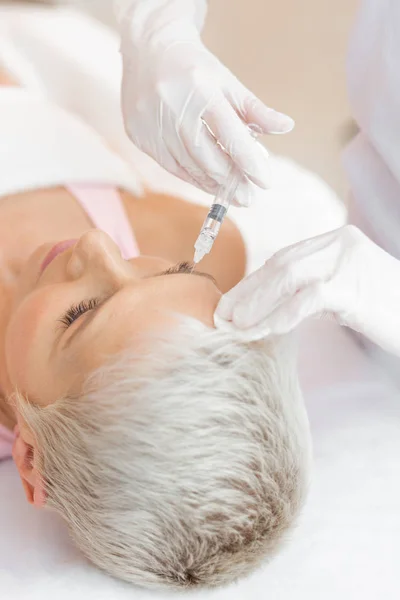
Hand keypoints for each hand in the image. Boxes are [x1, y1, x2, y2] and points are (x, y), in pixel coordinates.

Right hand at [118, 0, 293, 205]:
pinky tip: (206, 183)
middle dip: (230, 180)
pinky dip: (190, 177)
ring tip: (230, 194)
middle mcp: (173, 107)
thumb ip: (255, 110)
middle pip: (206, 156)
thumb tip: (286, 127)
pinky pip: (169, 165)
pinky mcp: (138, 134)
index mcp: (201, 90)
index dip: (248, 162)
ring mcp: (152, 123)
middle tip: (248, 197)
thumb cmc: (195, 69)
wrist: (149, 50)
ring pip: (187, 165)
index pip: (229, 134)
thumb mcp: (228, 82)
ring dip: (211, 183)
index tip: (265, 182)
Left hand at [215, 225, 399, 356]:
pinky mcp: (354, 287)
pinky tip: (261, 333)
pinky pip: (307, 300)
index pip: (285, 259)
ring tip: (234, 327)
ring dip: (255, 305)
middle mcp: (340, 243)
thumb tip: (270, 306)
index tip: (231, 303)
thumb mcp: (348, 291)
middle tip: (222, 316)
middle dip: (247, 292)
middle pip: (280, 265)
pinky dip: (279, 317)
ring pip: (288, 278)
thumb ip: (314, 288)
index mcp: (336, 241)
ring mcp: (348, 262)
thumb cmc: (389, 311)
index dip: (253, 282)